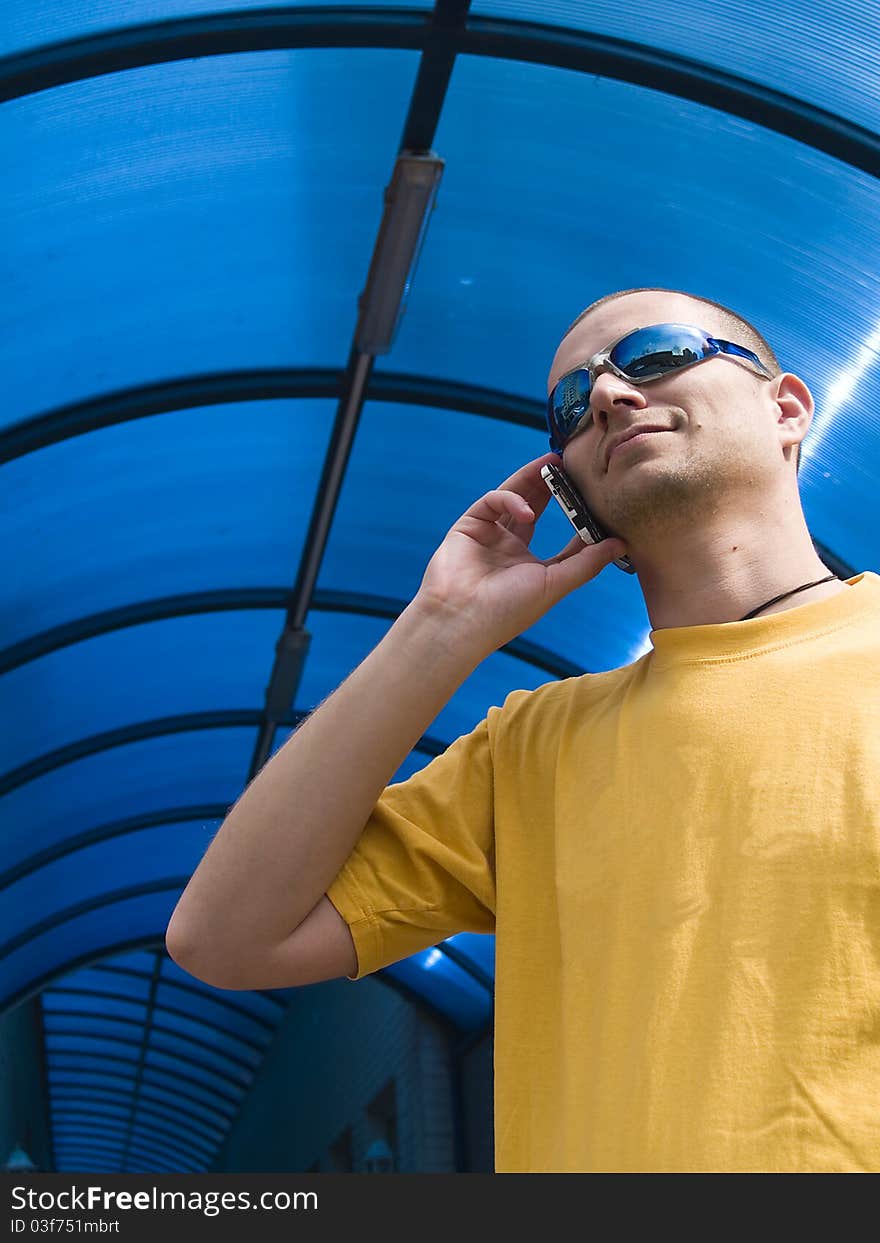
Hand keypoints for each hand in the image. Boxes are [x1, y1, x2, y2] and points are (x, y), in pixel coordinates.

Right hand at [414, 453, 627, 653]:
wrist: (461, 620)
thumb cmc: (506, 612)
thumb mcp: (554, 585)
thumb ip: (587, 563)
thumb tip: (621, 544)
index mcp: (531, 563)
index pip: (558, 530)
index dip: (575, 512)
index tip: (596, 496)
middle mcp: (510, 545)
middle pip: (535, 504)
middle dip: (553, 484)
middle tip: (572, 464)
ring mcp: (489, 533)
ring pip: (513, 495)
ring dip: (532, 478)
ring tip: (553, 463)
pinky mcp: (469, 524)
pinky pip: (493, 501)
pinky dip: (510, 500)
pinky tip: (526, 512)